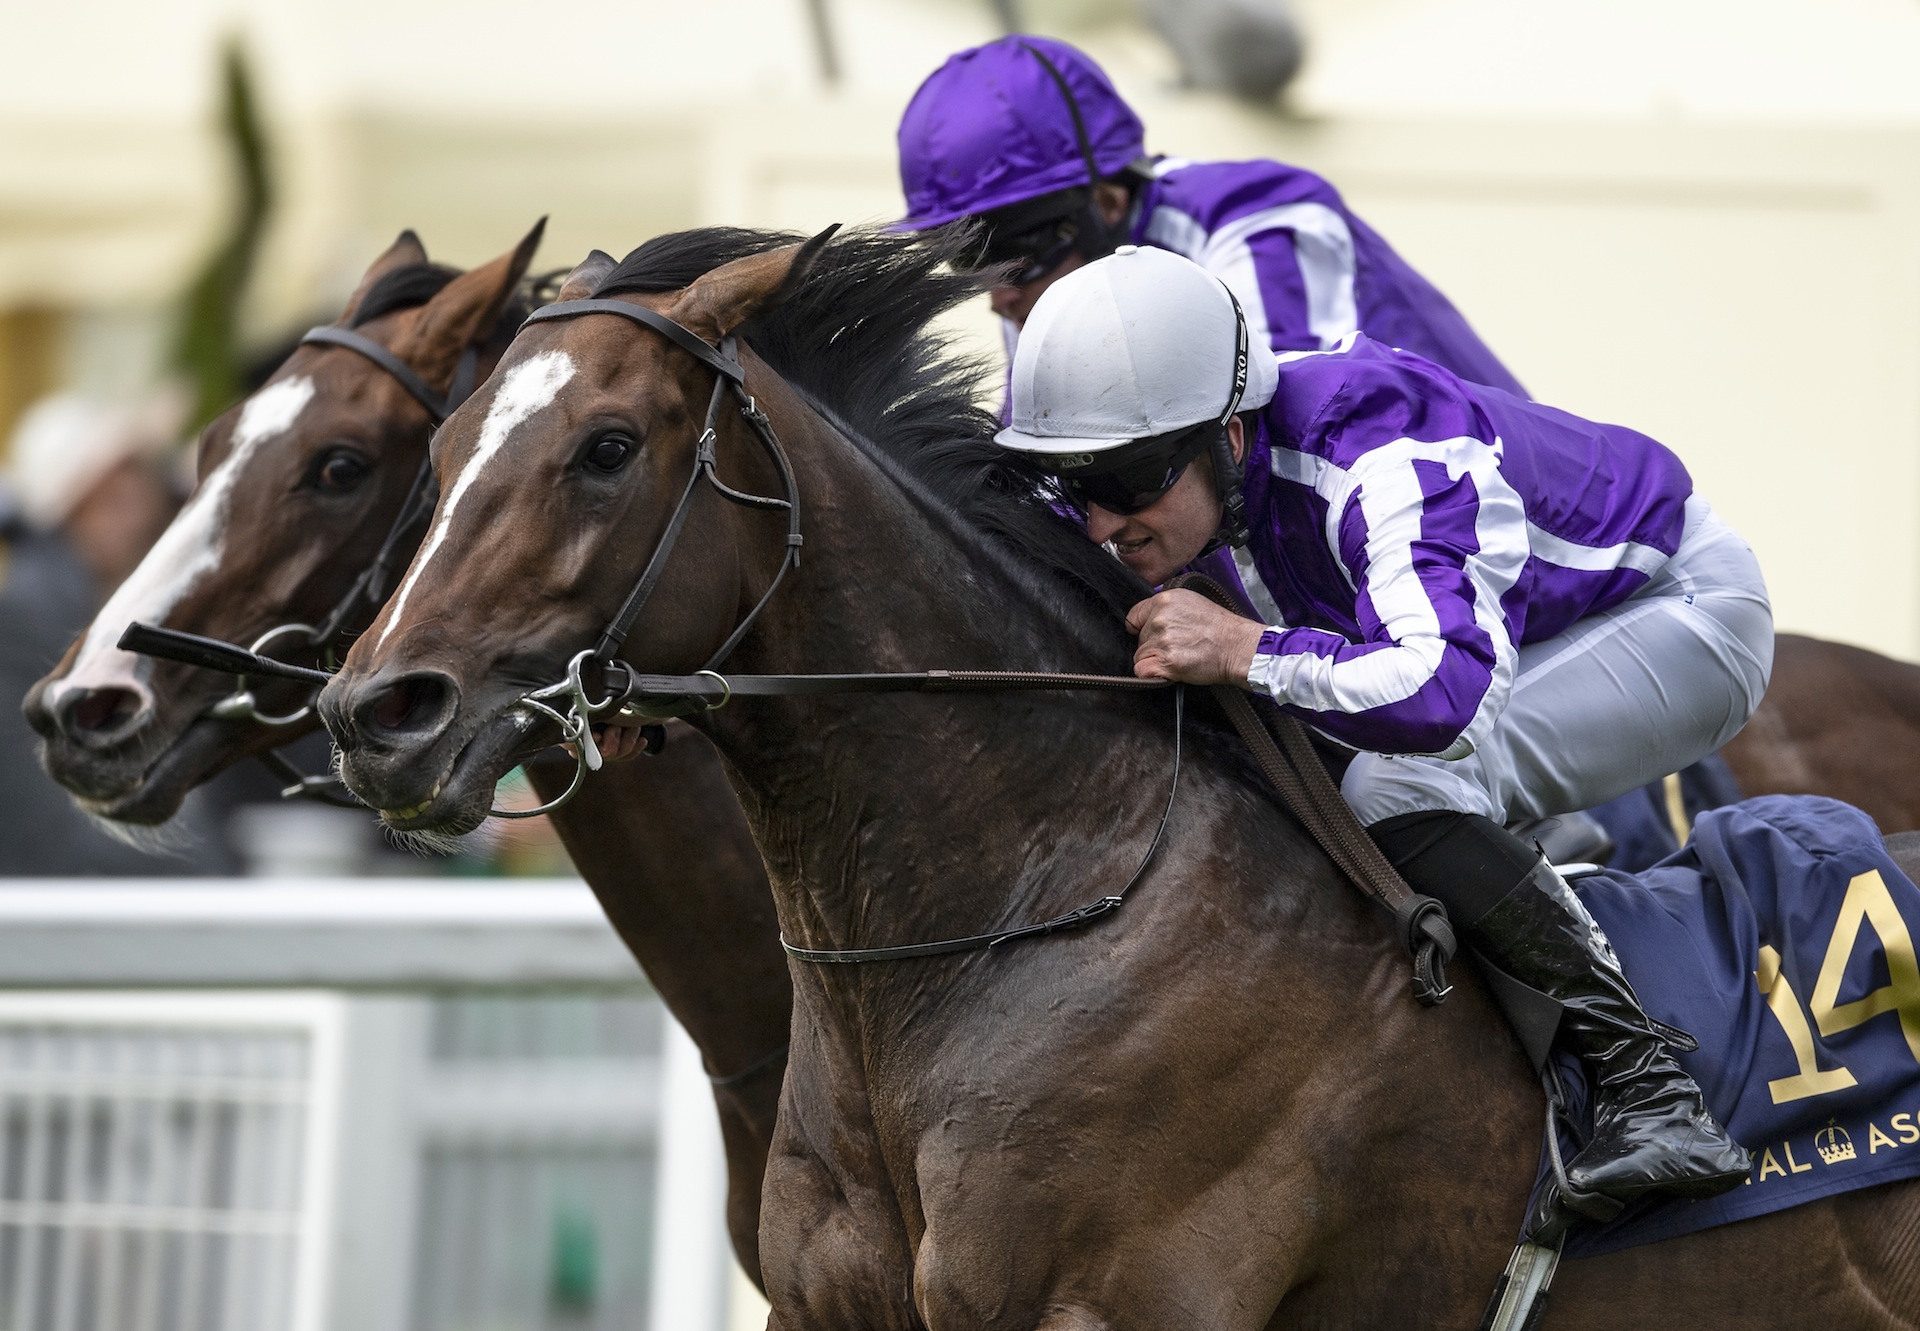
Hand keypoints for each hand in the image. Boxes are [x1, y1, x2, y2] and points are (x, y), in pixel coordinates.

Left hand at [1124, 590, 1265, 686]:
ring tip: (1179, 658)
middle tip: (1178, 647)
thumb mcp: (1192, 603)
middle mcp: (1160, 618)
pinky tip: (1170, 671)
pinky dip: (1153, 674)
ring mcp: (1162, 640)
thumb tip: (1149, 619)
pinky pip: (1142, 671)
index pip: (1134, 616)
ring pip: (1141, 656)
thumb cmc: (1220, 628)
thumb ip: (1167, 609)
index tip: (1153, 636)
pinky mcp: (1167, 661)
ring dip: (1155, 661)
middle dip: (1153, 646)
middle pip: (1139, 639)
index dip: (1141, 628)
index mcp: (1165, 600)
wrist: (1239, 647)